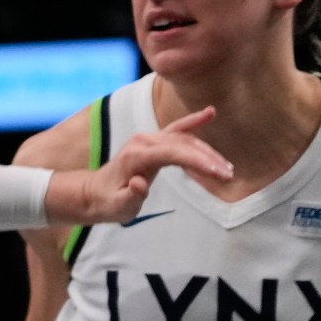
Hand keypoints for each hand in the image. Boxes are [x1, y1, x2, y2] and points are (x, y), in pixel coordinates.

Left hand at [49, 106, 233, 223]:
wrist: (92, 194)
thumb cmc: (106, 203)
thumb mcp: (116, 207)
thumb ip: (130, 196)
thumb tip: (141, 183)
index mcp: (136, 156)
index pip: (174, 153)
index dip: (198, 162)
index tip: (218, 172)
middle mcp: (143, 142)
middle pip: (183, 144)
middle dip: (208, 158)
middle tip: (228, 174)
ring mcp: (148, 139)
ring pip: (184, 139)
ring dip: (207, 151)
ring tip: (226, 167)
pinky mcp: (153, 142)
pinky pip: (176, 129)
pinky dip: (193, 122)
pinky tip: (211, 113)